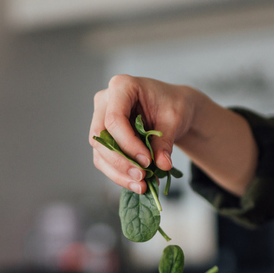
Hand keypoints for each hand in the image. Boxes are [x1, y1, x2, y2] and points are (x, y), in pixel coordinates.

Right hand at [90, 75, 197, 193]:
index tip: (147, 161)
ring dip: (118, 173)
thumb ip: (165, 142)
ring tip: (142, 186)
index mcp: (122, 86)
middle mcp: (105, 101)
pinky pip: (104, 160)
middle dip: (121, 162)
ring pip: (100, 153)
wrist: (173, 109)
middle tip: (142, 177)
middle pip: (100, 138)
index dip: (128, 144)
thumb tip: (162, 165)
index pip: (114, 119)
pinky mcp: (103, 139)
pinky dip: (120, 175)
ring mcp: (100, 120)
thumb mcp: (174, 119)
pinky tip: (137, 184)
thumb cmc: (173, 105)